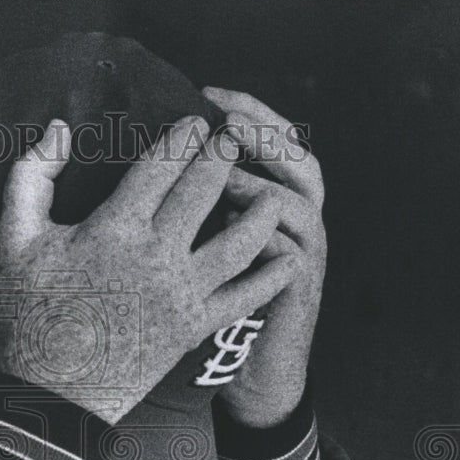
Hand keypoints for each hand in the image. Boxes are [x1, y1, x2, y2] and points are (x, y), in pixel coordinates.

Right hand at [0, 117, 295, 424]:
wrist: (52, 392)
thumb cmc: (28, 315)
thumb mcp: (16, 239)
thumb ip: (32, 176)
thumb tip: (59, 128)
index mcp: (115, 228)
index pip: (161, 165)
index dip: (184, 136)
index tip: (198, 120)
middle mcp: (157, 255)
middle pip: (205, 190)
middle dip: (223, 156)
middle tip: (233, 139)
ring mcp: (182, 293)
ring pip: (239, 238)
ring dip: (258, 208)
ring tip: (267, 189)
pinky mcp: (196, 328)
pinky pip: (247, 296)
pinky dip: (273, 276)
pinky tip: (289, 257)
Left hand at [202, 88, 326, 427]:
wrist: (250, 369)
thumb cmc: (218, 300)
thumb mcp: (210, 241)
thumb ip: (200, 199)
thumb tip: (156, 157)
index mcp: (277, 199)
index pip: (274, 139)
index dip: (248, 110)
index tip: (207, 91)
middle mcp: (298, 219)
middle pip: (298, 158)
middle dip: (263, 132)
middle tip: (226, 117)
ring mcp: (303, 252)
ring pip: (296, 201)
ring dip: (261, 182)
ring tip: (224, 172)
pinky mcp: (296, 289)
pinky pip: (290, 253)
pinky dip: (265, 236)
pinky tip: (232, 226)